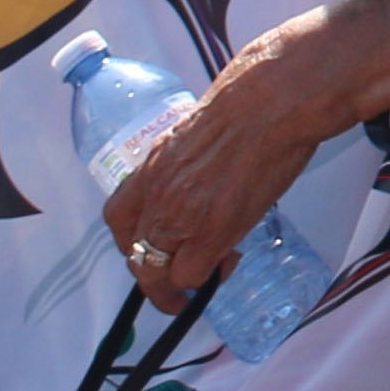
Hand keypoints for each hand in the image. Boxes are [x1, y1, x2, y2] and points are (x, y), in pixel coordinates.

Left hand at [99, 26, 336, 302]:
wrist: (271, 104)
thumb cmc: (249, 105)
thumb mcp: (200, 134)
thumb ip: (189, 165)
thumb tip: (202, 180)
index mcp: (152, 167)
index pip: (118, 217)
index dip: (130, 241)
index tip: (150, 247)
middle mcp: (157, 194)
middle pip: (135, 254)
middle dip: (152, 277)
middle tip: (174, 283)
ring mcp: (181, 216)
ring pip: (157, 273)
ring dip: (175, 287)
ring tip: (203, 280)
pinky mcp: (213, 232)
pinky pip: (193, 275)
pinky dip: (206, 279)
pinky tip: (226, 264)